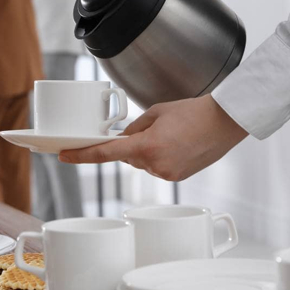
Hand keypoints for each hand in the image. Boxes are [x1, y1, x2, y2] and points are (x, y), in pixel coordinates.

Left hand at [58, 95, 248, 181]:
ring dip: (147, 150)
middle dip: (131, 144)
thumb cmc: (193, 112)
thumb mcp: (154, 113)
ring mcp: (167, 174)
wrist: (225, 122)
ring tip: (171, 135)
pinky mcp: (176, 178)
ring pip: (142, 162)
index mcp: (146, 146)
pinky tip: (176, 144)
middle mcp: (155, 164)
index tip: (64, 156)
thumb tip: (120, 139)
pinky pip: (156, 167)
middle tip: (152, 129)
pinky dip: (159, 156)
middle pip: (126, 157)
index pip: (105, 153)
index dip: (82, 155)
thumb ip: (132, 128)